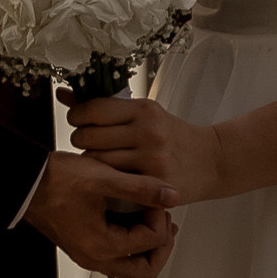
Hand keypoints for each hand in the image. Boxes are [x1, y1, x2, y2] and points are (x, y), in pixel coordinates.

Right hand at [24, 150, 179, 277]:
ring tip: (154, 219)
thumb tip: (172, 195)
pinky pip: (116, 257)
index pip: (151, 243)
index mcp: (102, 247)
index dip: (160, 218)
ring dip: (147, 247)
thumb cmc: (56, 181)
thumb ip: (143, 189)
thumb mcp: (105, 179)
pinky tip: (133, 219)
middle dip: (162, 247)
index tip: (154, 198)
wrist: (24, 182)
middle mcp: (95, 259)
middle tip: (165, 223)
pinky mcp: (83, 245)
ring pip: (131, 267)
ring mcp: (88, 255)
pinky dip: (131, 243)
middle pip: (144, 272)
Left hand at [68, 90, 227, 202]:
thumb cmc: (173, 136)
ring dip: (92, 162)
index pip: (92, 109)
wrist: (212, 160)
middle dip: (81, 140)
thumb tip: (64, 94)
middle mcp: (147, 132)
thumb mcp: (145, 114)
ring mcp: (151, 159)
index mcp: (144, 109)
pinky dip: (108, 179)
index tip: (79, 121)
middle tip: (89, 143)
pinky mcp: (154, 183)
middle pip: (88, 137)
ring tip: (102, 160)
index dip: (77, 116)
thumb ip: (105, 107)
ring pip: (97, 161)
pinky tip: (113, 176)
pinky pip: (113, 181)